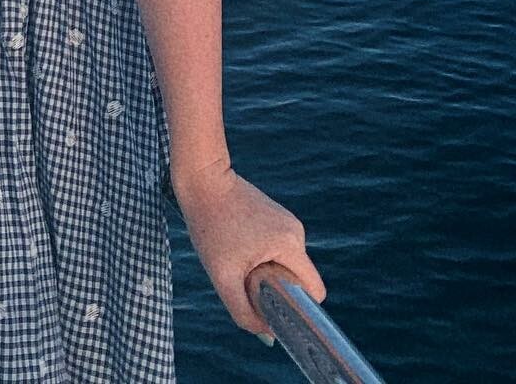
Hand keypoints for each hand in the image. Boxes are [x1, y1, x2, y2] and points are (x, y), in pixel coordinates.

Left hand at [172, 162, 324, 337]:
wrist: (201, 179)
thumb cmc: (209, 226)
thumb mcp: (223, 276)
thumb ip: (244, 312)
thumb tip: (268, 336)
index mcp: (291, 244)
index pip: (314, 290)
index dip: (298, 307)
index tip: (272, 306)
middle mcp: (296, 231)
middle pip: (297, 278)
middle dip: (274, 286)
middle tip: (243, 275)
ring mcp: (287, 221)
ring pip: (285, 263)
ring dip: (264, 269)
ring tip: (236, 253)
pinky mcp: (276, 215)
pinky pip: (276, 248)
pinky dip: (260, 255)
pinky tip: (237, 242)